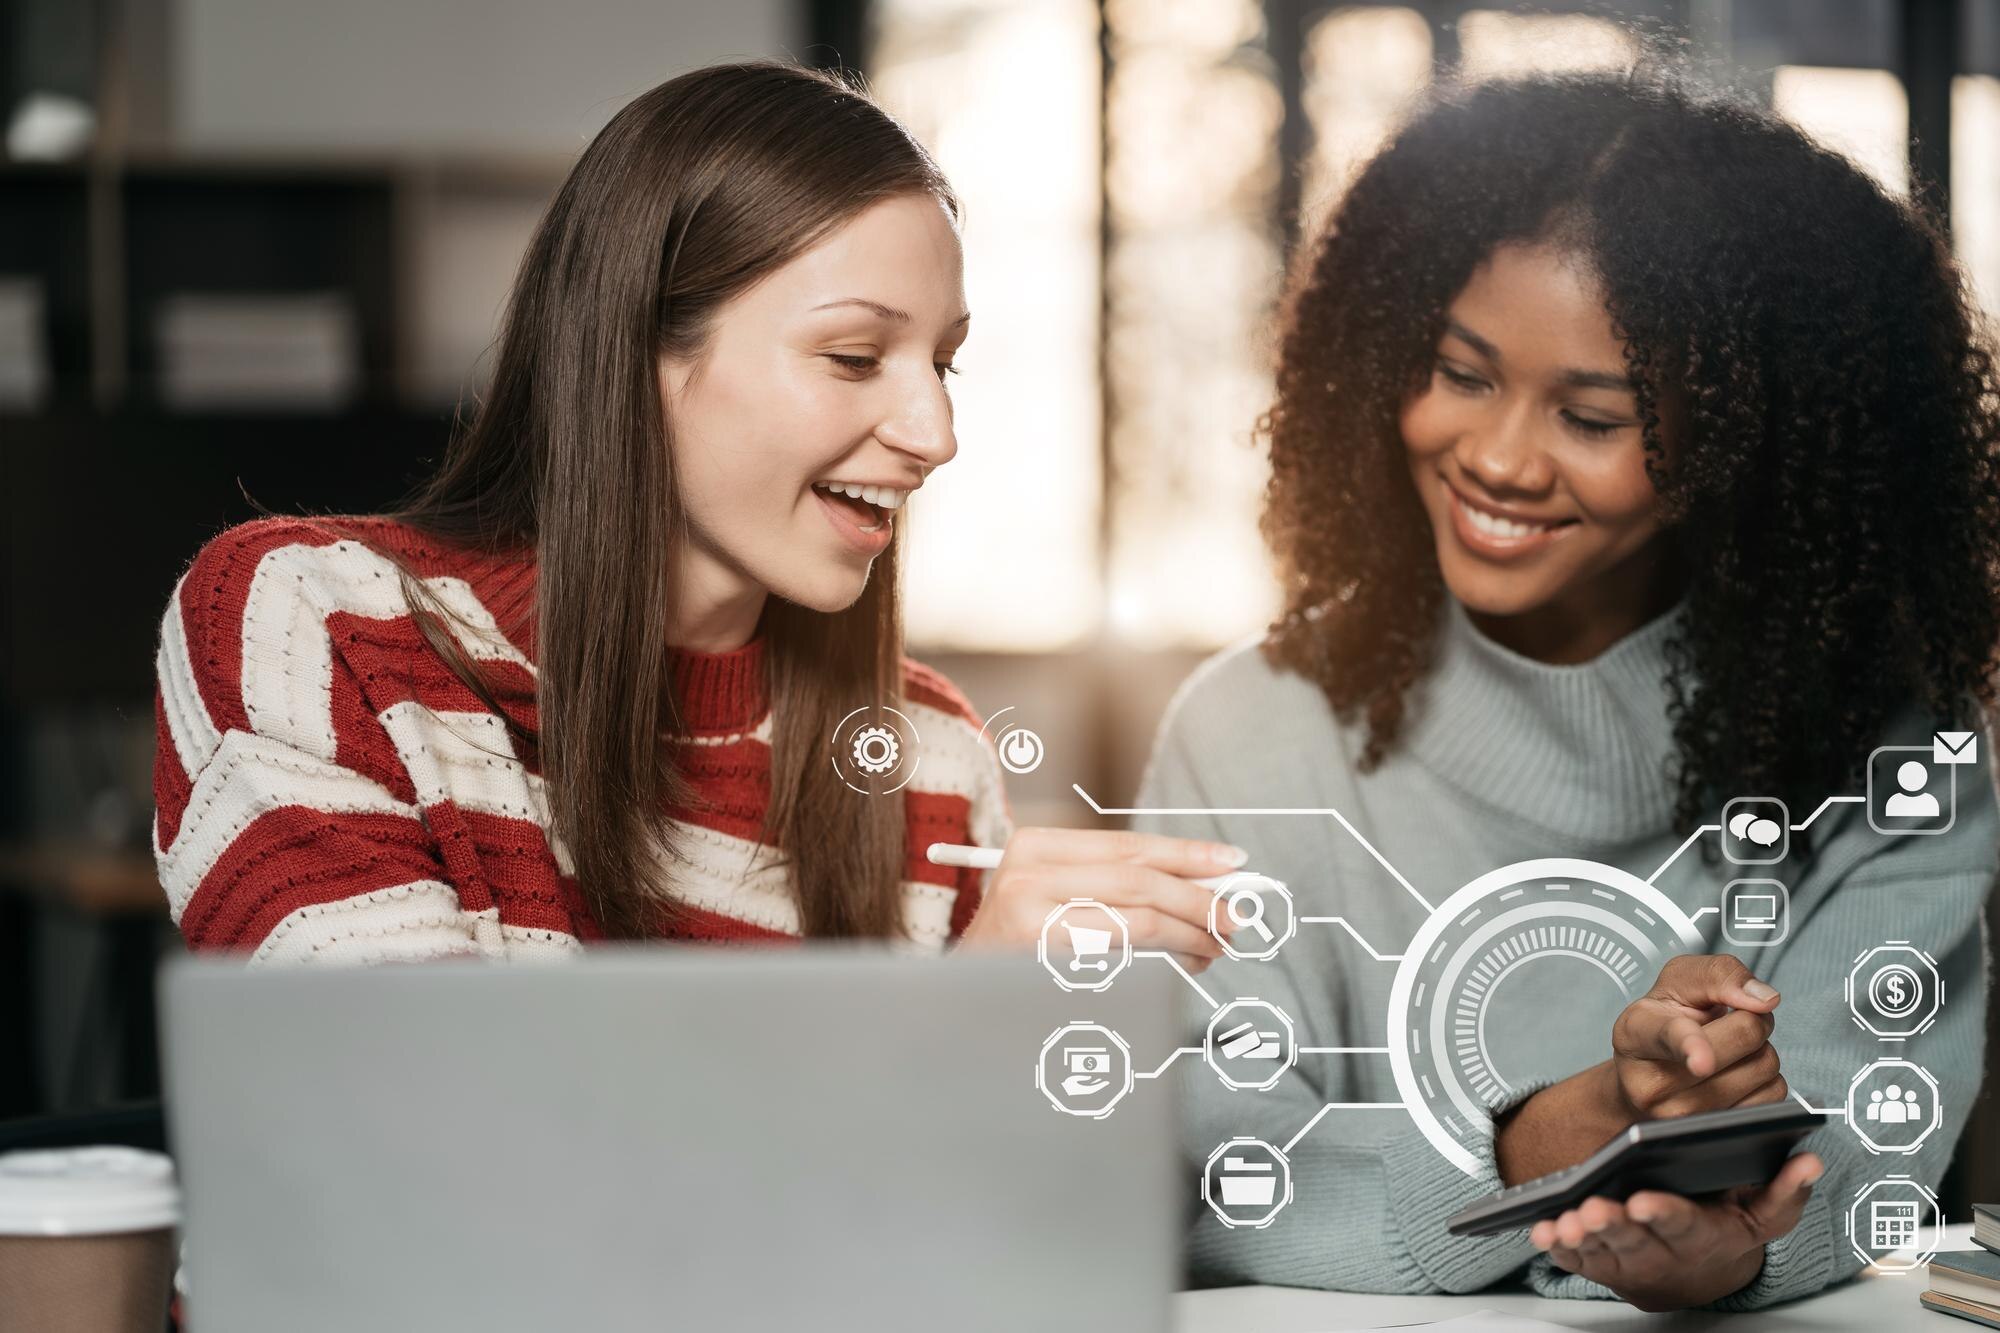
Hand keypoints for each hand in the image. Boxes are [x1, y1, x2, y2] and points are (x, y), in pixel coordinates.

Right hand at [954, 826, 1247, 972]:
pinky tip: (1181, 968)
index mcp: (1033, 846)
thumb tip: (1203, 883)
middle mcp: (1027, 876)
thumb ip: (1116, 883)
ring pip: (1137, 922)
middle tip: (1234, 919)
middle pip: (1139, 882)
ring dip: (1188, 936)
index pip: (1128, 845)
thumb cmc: (1018, 947)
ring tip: (1214, 947)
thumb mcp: (1054, 896)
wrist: (959, 998)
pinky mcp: (1041, 967)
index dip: (1186, 854)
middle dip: (1197, 900)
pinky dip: (1163, 965)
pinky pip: (1122, 964)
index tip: (1232, 863)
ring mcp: (1029, 922)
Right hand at [1497, 954, 1785, 1185]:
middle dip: (1751, 1020)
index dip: (1690, 1048)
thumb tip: (1764, 1000)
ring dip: (1759, 1051)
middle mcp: (1651, 1084)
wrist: (1644, 1077)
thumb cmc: (1664, 1023)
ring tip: (1728, 1052)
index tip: (1701, 1062)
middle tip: (1729, 1021)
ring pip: (1765, 1067)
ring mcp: (1683, 1120)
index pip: (1670, 1037)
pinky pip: (1774, 1098)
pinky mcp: (1714, 1138)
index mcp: (1636, 1033)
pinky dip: (1764, 1080)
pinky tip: (1735, 1077)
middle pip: (1745, 1037)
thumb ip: (1719, 974)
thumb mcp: (1677, 983)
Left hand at [1531, 1151, 1822, 1309]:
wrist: (1698, 1271)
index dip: (1663, 1215)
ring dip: (1580, 1238)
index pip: (1682, 1224)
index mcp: (1700, 1234)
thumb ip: (1784, 1190)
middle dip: (1612, 1226)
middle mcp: (1662, 1253)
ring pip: (1602, 1252)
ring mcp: (1627, 1261)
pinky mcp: (1600, 1263)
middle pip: (1634, 1241)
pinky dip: (1559, 1248)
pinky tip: (1543, 1229)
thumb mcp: (1763, 1215)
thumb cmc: (1725, 1229)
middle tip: (1592, 1209)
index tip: (1643, 1201)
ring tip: (1563, 1221)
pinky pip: (1577, 1259)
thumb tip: (1810, 1160)